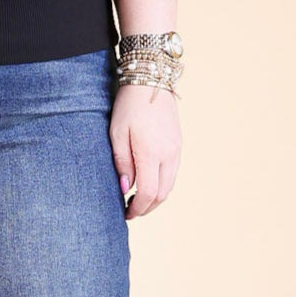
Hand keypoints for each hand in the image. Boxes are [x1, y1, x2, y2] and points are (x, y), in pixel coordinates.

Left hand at [109, 82, 180, 219]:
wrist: (151, 82)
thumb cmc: (129, 106)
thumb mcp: (117, 134)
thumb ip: (122, 163)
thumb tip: (126, 189)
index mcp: (151, 153)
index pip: (148, 193)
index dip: (137, 209)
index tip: (125, 214)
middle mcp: (169, 155)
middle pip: (162, 194)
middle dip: (146, 207)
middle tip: (130, 210)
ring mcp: (177, 150)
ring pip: (170, 185)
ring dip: (155, 198)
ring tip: (137, 199)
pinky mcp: (178, 145)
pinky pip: (172, 173)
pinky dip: (162, 184)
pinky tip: (148, 182)